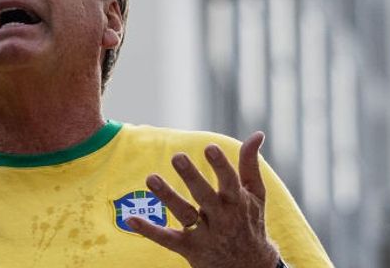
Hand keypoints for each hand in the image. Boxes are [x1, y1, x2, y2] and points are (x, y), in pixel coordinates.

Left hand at [126, 132, 279, 267]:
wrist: (250, 267)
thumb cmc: (249, 222)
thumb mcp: (256, 195)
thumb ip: (250, 164)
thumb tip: (257, 134)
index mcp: (237, 202)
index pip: (230, 182)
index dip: (221, 166)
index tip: (210, 147)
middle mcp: (222, 218)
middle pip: (205, 196)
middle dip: (192, 177)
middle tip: (178, 157)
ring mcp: (205, 234)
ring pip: (185, 214)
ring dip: (168, 196)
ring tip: (151, 178)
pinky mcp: (189, 248)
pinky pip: (167, 239)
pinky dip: (149, 230)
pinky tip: (131, 219)